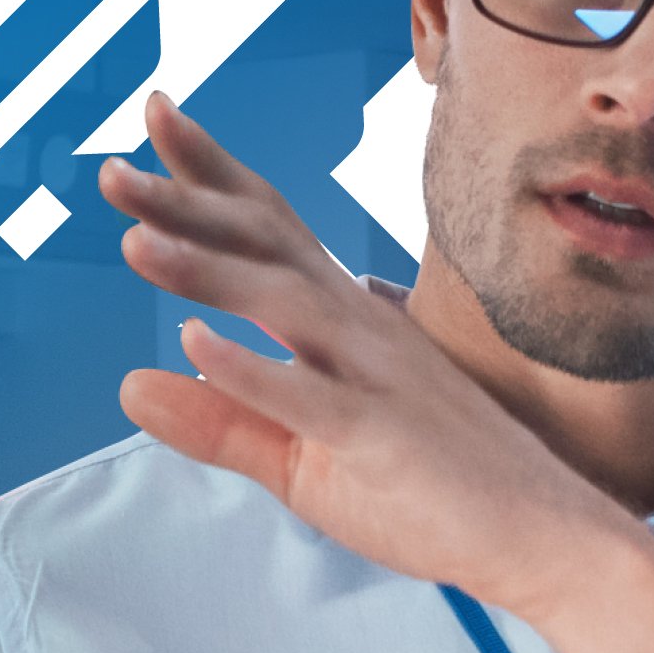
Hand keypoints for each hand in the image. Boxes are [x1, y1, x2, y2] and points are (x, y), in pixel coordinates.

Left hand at [104, 94, 653, 630]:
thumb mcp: (302, 459)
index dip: (210, 170)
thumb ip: (220, 421)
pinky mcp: (383, 436)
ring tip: (134, 241)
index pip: (268, 226)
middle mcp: (358, 328)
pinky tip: (194, 345)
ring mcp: (374, 377)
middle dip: (188, 202)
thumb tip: (131, 387)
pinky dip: (252, 369)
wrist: (540, 536)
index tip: (155, 115)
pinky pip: (311, 397)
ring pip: (282, 305)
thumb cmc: (432, 489)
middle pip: (266, 244)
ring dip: (206, 271)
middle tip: (113, 171)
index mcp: (343, 320)